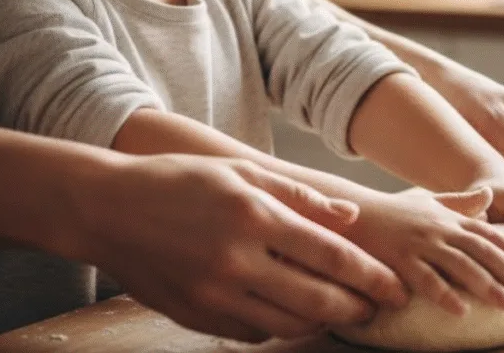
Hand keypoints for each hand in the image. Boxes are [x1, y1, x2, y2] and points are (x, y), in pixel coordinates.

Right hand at [77, 155, 408, 341]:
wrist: (108, 209)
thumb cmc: (179, 180)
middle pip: (317, 299)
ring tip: (341, 312)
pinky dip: (280, 328)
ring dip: (323, 323)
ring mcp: (214, 292)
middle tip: (378, 308)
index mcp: (254, 216)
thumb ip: (299, 196)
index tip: (395, 287)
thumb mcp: (242, 171)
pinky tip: (293, 316)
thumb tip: (349, 217)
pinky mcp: (196, 314)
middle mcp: (238, 259)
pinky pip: (251, 333)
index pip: (331, 256)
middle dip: (357, 308)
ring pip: (287, 325)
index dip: (371, 276)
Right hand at [342, 188, 503, 316]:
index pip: (490, 235)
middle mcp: (440, 229)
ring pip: (460, 265)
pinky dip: (444, 294)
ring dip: (487, 285)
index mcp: (450, 218)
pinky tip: (462, 311)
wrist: (354, 212)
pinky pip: (425, 280)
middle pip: (482, 251)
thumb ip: (461, 202)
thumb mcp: (431, 202)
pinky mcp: (399, 261)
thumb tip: (489, 195)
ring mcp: (420, 245)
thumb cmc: (395, 212)